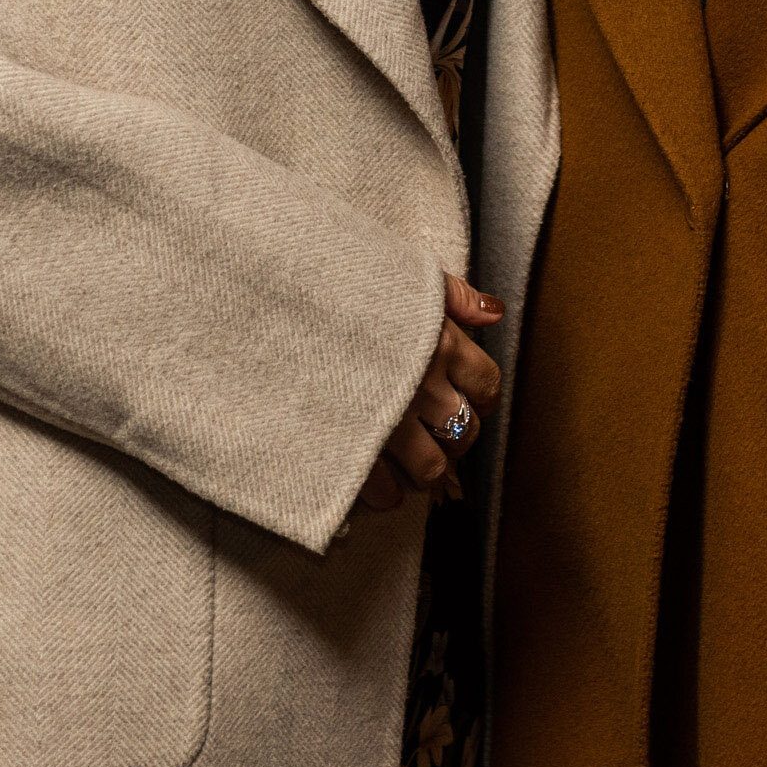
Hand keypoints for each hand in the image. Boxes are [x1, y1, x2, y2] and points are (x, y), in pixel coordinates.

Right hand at [356, 271, 502, 512]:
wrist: (273, 309)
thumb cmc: (338, 287)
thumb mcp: (399, 274)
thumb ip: (452, 294)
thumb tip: (493, 314)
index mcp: (439, 343)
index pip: (486, 384)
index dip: (480, 396)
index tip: (465, 397)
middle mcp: (423, 387)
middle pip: (465, 431)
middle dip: (456, 436)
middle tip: (436, 430)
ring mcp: (390, 423)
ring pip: (432, 467)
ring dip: (424, 466)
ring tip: (408, 457)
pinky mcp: (355, 450)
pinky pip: (386, 491)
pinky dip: (387, 493)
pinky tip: (379, 482)